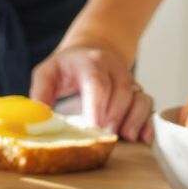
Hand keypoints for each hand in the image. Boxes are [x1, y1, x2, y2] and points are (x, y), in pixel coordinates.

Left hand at [30, 44, 153, 142]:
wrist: (92, 50)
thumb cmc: (67, 66)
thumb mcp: (47, 72)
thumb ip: (40, 92)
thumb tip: (39, 118)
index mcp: (91, 63)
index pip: (97, 83)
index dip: (97, 106)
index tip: (94, 127)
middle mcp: (114, 69)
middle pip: (122, 92)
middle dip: (115, 117)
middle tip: (105, 137)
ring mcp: (129, 81)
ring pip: (139, 98)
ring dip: (134, 119)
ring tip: (124, 137)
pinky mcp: (137, 93)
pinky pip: (148, 105)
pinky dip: (147, 122)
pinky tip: (142, 138)